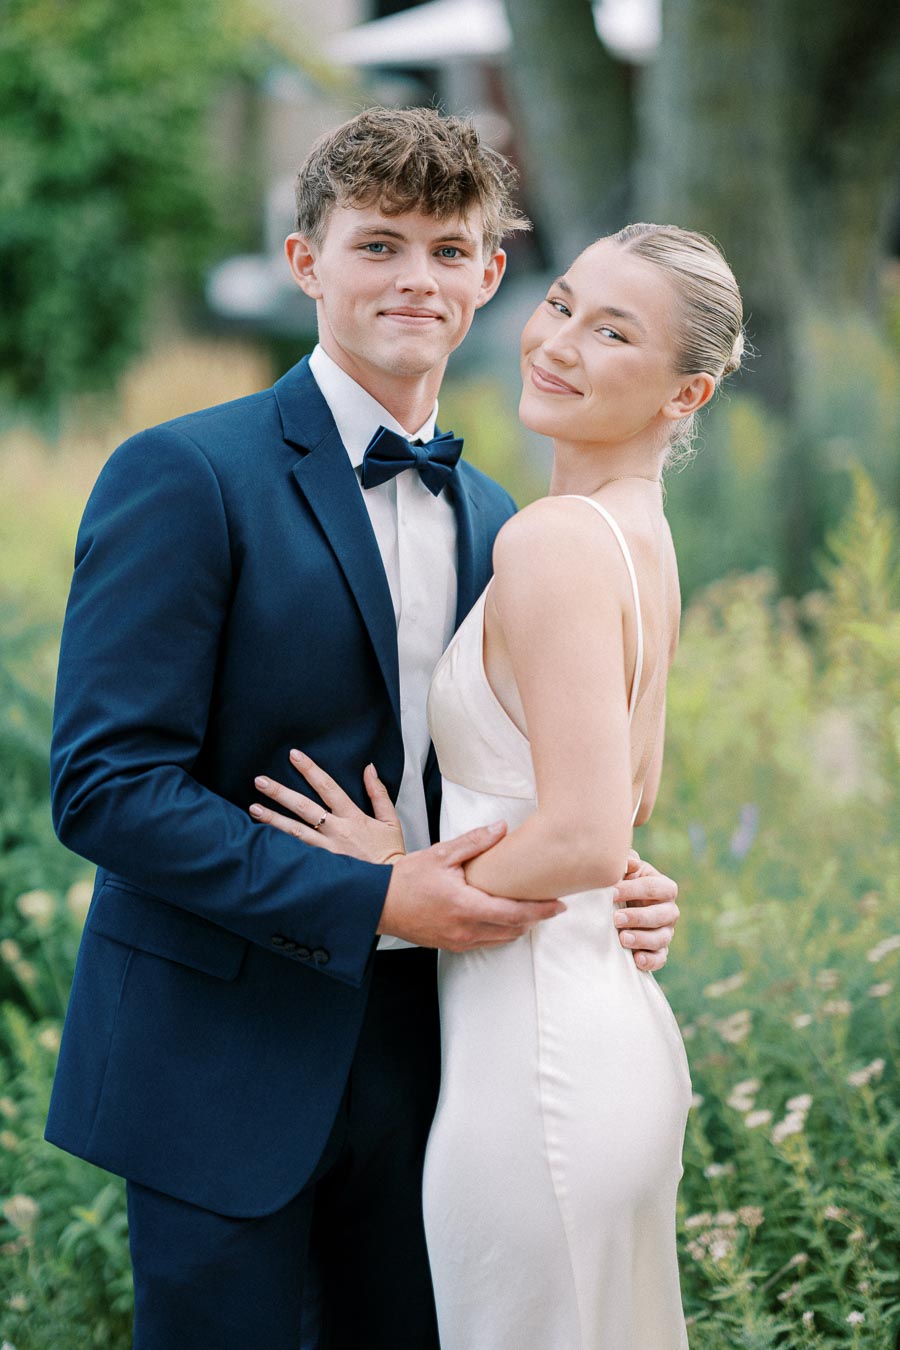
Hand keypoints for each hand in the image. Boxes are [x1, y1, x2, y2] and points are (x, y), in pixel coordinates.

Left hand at [250, 749, 404, 863]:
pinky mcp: (320, 867)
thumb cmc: (390, 854)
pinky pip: (296, 854)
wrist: (390, 887)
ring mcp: (326, 850)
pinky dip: (279, 846)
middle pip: (303, 807)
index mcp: (353, 817)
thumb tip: (369, 768)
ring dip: (272, 819)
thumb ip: (378, 793)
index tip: (294, 756)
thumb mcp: (390, 821)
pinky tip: (261, 840)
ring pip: (294, 831)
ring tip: (253, 808)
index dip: (310, 770)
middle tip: (260, 780)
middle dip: (280, 792)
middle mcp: (336, 831)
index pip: (328, 787)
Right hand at [382, 822, 566, 950]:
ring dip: (519, 926)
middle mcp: (465, 929)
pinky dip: (501, 932)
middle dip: (535, 918)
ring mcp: (458, 941)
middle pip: (513, 930)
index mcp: (466, 907)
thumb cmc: (407, 879)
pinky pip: (486, 943)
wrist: (378, 904)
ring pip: (501, 939)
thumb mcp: (442, 854)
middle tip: (552, 904)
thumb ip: (475, 842)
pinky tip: (504, 918)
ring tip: (532, 910)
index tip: (560, 905)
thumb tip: (502, 828)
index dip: (541, 911)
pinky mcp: (451, 945)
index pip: (514, 914)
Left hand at [612, 850, 679, 971]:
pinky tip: (636, 959)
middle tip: (616, 919)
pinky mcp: (659, 951)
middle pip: (661, 915)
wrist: (622, 907)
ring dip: (642, 939)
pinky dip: (650, 960)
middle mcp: (670, 911)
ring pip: (661, 938)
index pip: (653, 888)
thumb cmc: (624, 885)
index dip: (632, 890)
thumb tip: (628, 861)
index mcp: (665, 887)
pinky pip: (660, 958)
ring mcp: (666, 932)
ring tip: (623, 938)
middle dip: (638, 917)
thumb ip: (628, 863)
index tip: (611, 893)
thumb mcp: (627, 871)